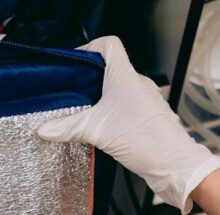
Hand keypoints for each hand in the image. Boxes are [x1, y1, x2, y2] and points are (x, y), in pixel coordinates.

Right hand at [37, 35, 219, 213]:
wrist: (174, 165)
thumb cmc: (146, 141)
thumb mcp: (97, 132)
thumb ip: (68, 128)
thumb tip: (45, 129)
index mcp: (125, 76)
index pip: (109, 45)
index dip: (90, 48)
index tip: (75, 63)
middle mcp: (138, 84)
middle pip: (110, 69)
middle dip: (90, 80)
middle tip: (73, 93)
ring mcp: (145, 101)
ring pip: (119, 90)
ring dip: (102, 98)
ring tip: (85, 113)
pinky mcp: (148, 117)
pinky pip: (127, 107)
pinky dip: (114, 113)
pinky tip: (104, 128)